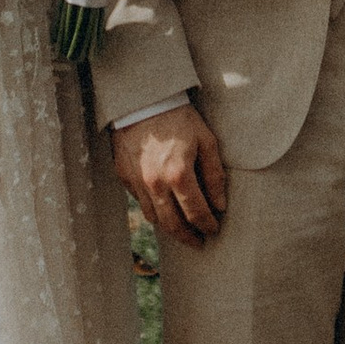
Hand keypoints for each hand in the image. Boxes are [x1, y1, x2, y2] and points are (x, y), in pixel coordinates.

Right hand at [112, 102, 228, 245]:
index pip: (196, 213)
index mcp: (178, 174)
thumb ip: (214, 175)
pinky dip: (154, 210)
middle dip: (188, 238)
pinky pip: (140, 203)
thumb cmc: (179, 118)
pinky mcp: (124, 177)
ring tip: (182, 231)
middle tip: (199, 243)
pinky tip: (164, 209)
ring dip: (170, 229)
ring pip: (154, 218)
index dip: (207, 225)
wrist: (142, 100)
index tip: (214, 230)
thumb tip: (220, 205)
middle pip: (173, 225)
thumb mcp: (206, 140)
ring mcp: (137, 182)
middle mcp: (155, 184)